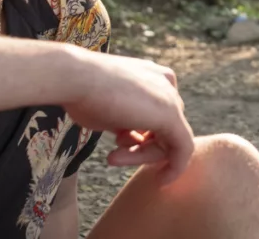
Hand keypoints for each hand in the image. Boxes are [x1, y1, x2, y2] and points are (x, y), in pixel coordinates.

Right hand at [62, 49, 193, 185]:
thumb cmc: (83, 93)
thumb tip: (131, 136)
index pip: (154, 116)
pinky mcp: (172, 115)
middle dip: (140, 148)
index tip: (118, 149)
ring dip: (142, 157)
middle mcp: (166, 84)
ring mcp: (171, 98)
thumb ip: (126, 121)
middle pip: (162, 128)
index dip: (140, 138)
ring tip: (113, 158)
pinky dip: (175, 167)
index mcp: (153, 77)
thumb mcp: (109, 110)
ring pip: (169, 139)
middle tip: (113, 157)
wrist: (75, 78)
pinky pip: (183, 148)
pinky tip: (161, 181)